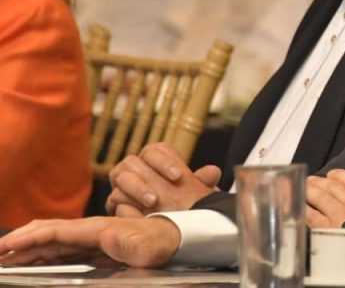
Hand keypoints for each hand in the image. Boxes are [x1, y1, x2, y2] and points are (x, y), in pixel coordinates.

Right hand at [0, 216, 180, 267]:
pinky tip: (33, 260)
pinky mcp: (98, 249)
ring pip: (53, 243)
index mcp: (99, 230)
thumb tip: (105, 235)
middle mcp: (93, 232)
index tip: (6, 245)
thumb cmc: (165, 243)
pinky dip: (44, 254)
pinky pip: (65, 251)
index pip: (57, 232)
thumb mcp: (150, 248)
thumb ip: (128, 244)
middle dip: (20, 243)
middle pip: (48, 235)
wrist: (181, 238)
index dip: (30, 238)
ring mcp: (94, 240)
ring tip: (5, 258)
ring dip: (28, 250)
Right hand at [106, 142, 220, 215]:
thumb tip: (213, 172)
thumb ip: (201, 181)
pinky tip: (138, 214)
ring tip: (152, 203)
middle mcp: (135, 168)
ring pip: (120, 178)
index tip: (178, 176)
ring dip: (136, 190)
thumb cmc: (181, 200)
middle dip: (147, 177)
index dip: (165, 161)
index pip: (155, 150)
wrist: (167, 221)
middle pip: (132, 162)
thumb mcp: (194, 192)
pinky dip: (125, 206)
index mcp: (154, 158)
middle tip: (160, 195)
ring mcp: (122, 184)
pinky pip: (113, 199)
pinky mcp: (115, 202)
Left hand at [305, 170, 344, 227]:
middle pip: (336, 187)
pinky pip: (313, 216)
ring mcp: (340, 214)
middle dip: (324, 182)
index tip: (335, 174)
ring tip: (306, 186)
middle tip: (314, 179)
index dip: (343, 176)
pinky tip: (301, 205)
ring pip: (322, 197)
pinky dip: (306, 209)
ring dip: (312, 190)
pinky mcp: (329, 228)